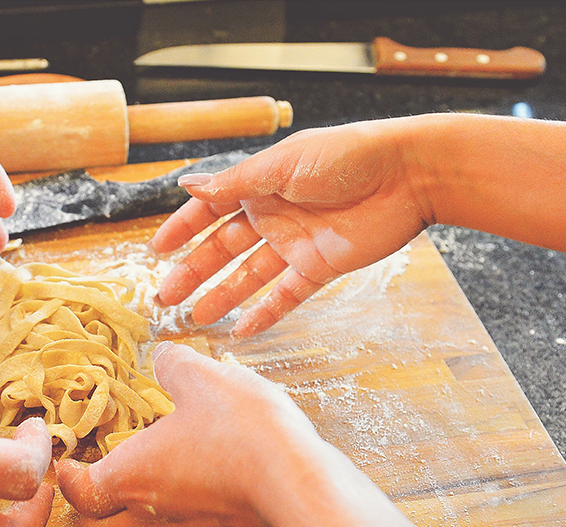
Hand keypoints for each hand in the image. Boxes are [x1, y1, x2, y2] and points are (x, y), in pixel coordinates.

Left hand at [55, 342, 329, 526]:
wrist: (302, 484)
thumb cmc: (243, 434)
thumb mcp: (202, 377)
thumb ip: (175, 364)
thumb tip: (165, 357)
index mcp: (132, 477)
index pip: (79, 493)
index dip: (67, 479)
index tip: (67, 463)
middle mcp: (155, 514)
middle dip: (91, 514)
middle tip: (95, 487)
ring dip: (135, 522)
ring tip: (144, 491)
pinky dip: (181, 520)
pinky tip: (198, 492)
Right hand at [151, 118, 431, 336]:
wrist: (408, 174)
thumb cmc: (348, 155)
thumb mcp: (282, 166)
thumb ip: (235, 184)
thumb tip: (188, 186)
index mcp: (261, 184)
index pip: (211, 209)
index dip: (183, 228)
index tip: (158, 249)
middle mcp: (274, 214)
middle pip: (224, 248)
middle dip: (194, 271)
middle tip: (167, 297)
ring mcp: (296, 243)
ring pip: (249, 276)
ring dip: (223, 295)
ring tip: (196, 317)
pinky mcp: (320, 267)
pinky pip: (286, 295)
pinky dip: (265, 313)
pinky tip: (241, 331)